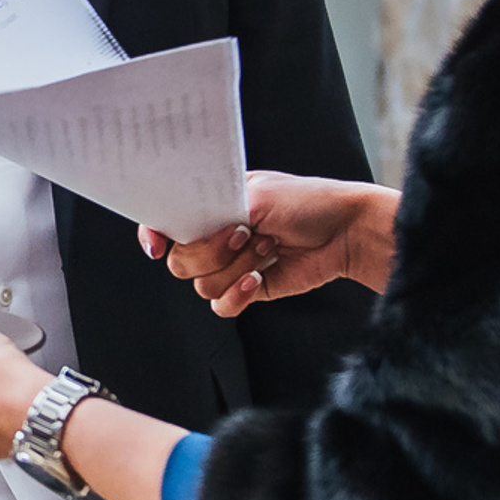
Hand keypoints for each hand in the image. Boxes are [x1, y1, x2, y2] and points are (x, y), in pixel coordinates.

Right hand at [141, 174, 398, 316]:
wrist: (345, 232)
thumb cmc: (305, 202)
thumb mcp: (255, 194)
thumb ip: (215, 211)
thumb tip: (185, 234)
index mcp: (210, 206)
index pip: (165, 221)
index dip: (153, 234)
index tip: (158, 245)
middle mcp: (215, 236)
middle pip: (179, 262)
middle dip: (210, 251)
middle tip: (244, 232)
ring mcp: (230, 265)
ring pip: (202, 284)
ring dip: (235, 267)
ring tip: (267, 247)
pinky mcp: (248, 290)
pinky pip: (221, 306)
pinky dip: (237, 295)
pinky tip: (258, 278)